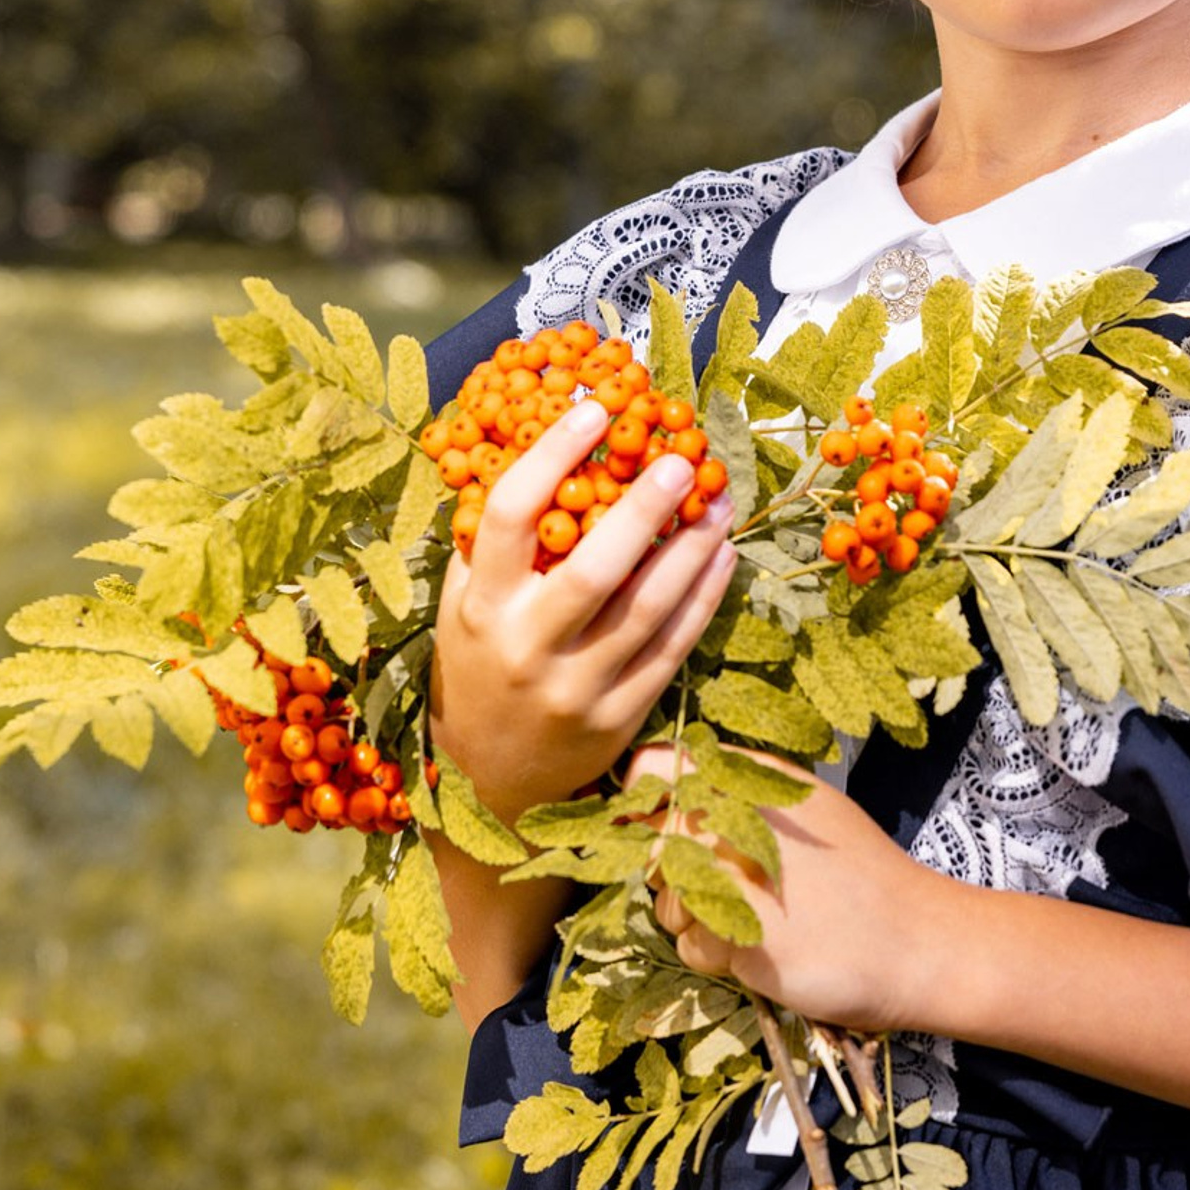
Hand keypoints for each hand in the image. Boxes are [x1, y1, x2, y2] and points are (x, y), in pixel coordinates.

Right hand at [431, 397, 737, 824]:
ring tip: (719, 499)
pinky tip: (723, 554)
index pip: (511, 518)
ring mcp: (577, 687)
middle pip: (593, 569)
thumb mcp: (465, 603)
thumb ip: (494, 540)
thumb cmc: (481, 663)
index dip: (552, 457)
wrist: (487, 780)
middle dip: (643, 509)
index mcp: (482, 606)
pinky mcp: (621, 716)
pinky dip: (704, 597)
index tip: (593, 408)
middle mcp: (527, 647)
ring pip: (648, 608)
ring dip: (692, 548)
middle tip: (681, 459)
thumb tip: (540, 445)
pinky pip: (672, 646)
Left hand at [630, 742, 958, 1037]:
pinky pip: (692, 947)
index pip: (655, 767)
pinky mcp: (738, 931)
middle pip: (652, 841)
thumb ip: (738, 795)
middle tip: (731, 888)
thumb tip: (661, 794)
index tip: (668, 830)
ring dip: (696, 919)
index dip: (647, 800)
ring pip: (666, 899)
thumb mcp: (803, 808)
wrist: (918, 941)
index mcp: (754, 776)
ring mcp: (735, 871)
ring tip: (756, 921)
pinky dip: (718, 957)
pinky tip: (764, 950)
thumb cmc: (861, 875)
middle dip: (676, 873)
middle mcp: (736, 813)